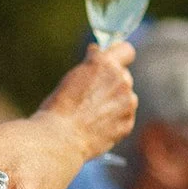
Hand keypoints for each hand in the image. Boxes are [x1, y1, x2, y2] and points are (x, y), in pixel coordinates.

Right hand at [38, 42, 136, 160]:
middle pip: (124, 75)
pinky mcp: (128, 122)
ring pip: (126, 97)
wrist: (60, 138)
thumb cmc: (59, 108)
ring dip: (115, 102)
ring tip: (92, 114)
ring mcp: (127, 102)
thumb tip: (97, 54)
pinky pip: (125, 116)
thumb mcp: (73, 76)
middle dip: (112, 82)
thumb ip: (92, 66)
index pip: (126, 50)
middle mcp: (120, 79)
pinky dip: (115, 120)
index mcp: (104, 63)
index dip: (118, 56)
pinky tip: (97, 125)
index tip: (111, 62)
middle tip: (92, 95)